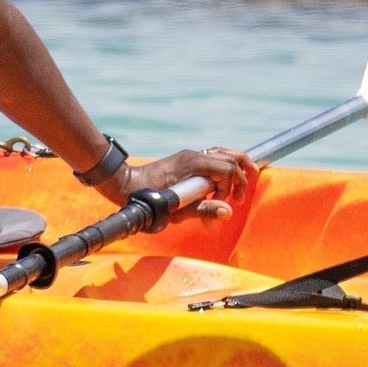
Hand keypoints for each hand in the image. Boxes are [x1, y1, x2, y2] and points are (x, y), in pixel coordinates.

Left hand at [102, 146, 258, 227]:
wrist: (124, 184)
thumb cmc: (148, 198)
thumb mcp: (176, 208)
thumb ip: (203, 209)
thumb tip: (228, 212)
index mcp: (194, 163)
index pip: (228, 168)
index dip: (234, 186)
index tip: (228, 203)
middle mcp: (193, 155)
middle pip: (230, 156)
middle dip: (241, 173)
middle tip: (243, 193)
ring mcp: (189, 156)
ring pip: (221, 155)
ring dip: (232, 170)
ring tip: (240, 184)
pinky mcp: (184, 161)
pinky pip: (210, 160)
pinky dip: (221, 169)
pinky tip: (220, 183)